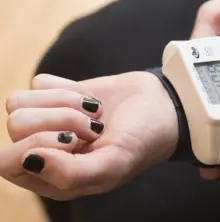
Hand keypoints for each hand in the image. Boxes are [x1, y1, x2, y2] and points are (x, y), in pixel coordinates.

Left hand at [4, 72, 177, 199]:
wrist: (162, 105)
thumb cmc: (141, 141)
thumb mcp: (114, 164)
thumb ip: (70, 174)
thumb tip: (29, 159)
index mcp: (49, 177)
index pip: (7, 161)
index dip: (41, 145)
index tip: (76, 142)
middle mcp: (43, 149)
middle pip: (16, 125)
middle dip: (61, 119)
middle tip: (93, 127)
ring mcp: (47, 121)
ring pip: (20, 102)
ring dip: (65, 102)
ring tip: (94, 113)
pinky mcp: (55, 94)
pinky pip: (38, 83)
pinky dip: (69, 87)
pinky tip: (92, 100)